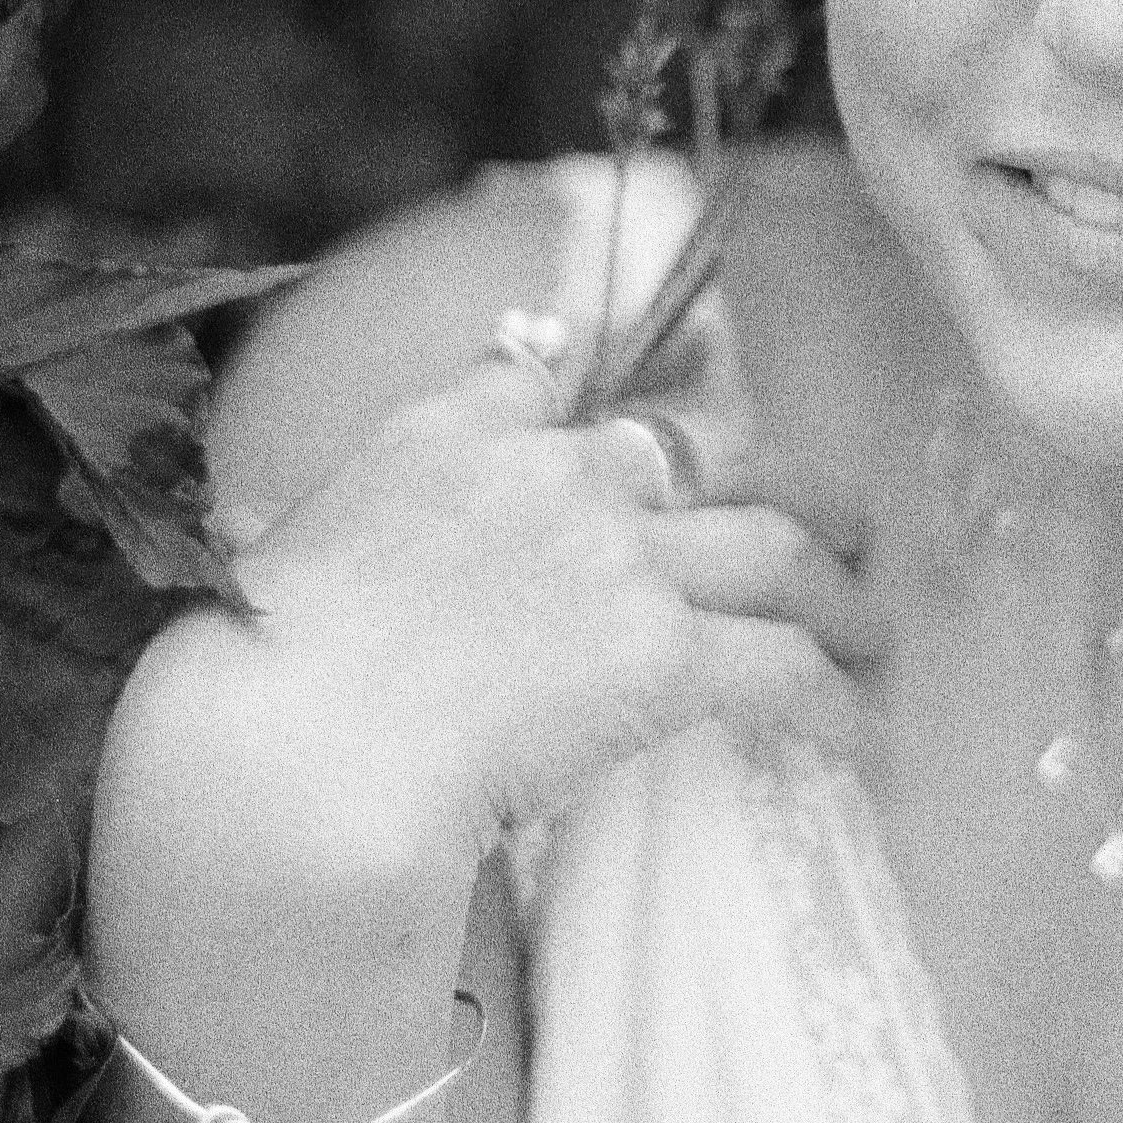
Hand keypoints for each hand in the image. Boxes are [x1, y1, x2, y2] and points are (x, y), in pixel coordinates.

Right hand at [85, 341, 884, 1074]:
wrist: (295, 749)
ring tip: (872, 625)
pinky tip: (859, 732)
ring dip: (835, 586)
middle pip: (695, 452)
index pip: (529, 372)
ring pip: (772, 545)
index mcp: (436, 438)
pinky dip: (835, 698)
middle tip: (831, 516)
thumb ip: (292, 532)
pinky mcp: (662, 655)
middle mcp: (546, 473)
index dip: (589, 381)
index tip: (636, 380)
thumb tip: (251, 532)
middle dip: (772, 481)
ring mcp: (614, 558)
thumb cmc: (250, 685)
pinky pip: (784, 666)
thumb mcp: (260, 565)